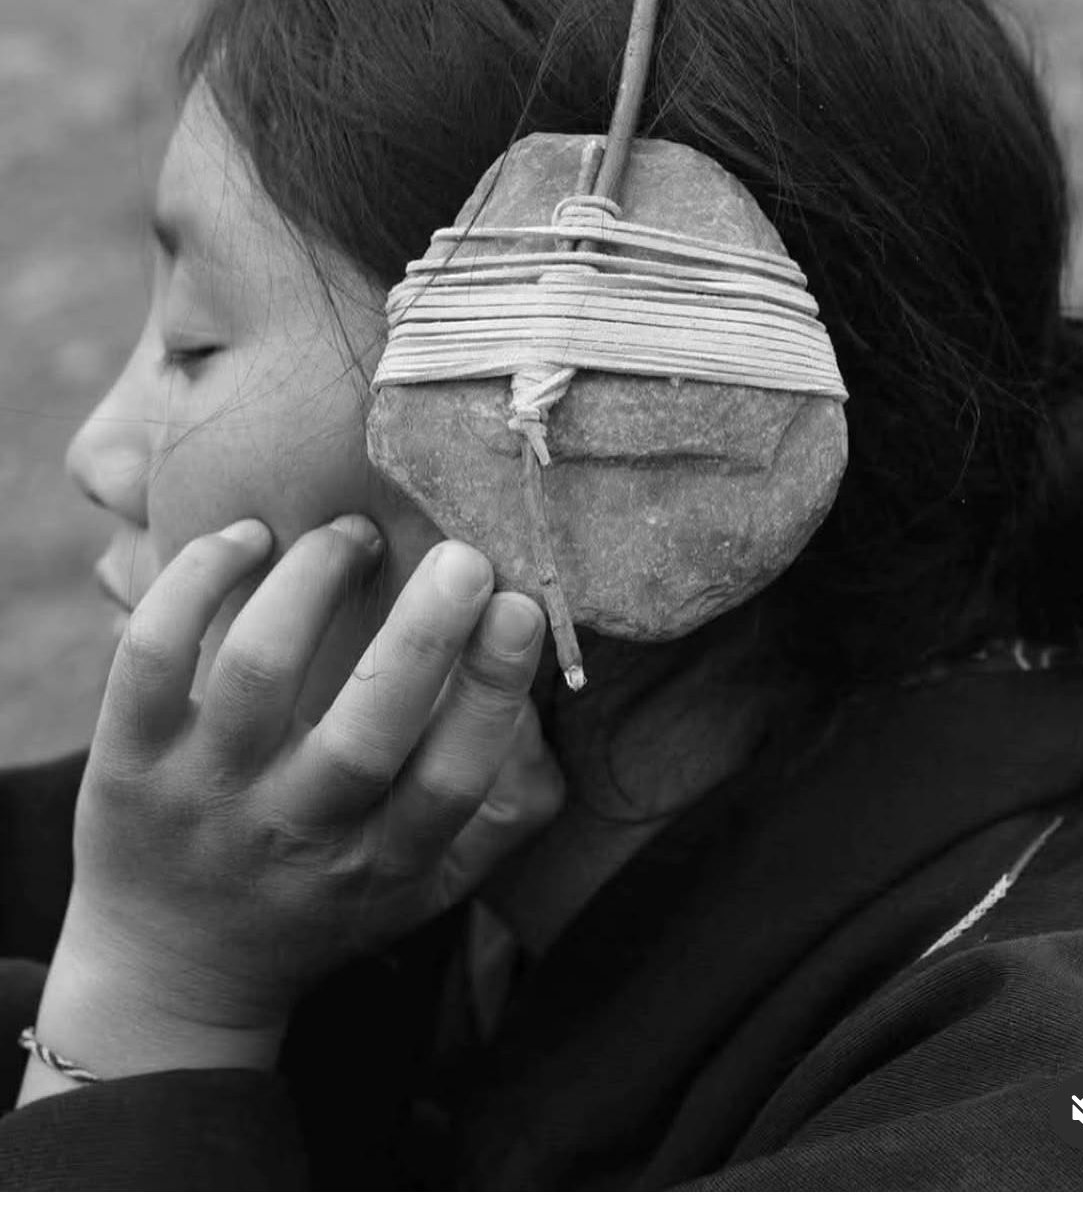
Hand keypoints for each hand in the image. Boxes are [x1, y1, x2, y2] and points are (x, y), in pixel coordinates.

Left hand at [31, 518, 561, 1084]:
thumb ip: (506, 808)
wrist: (173, 970)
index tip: (519, 608)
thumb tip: (537, 698)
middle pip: (364, 735)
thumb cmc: (327, 901)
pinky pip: (149, 654)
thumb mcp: (430, 887)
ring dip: (312, 583)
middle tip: (462, 558)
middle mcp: (294, 833)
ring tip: (351, 533)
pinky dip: (197, 580)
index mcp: (380, 862)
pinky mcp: (125, 762)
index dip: (489, 694)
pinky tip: (249, 538)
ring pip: (257, 673)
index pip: (448, 783)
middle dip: (421, 638)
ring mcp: (204, 797)